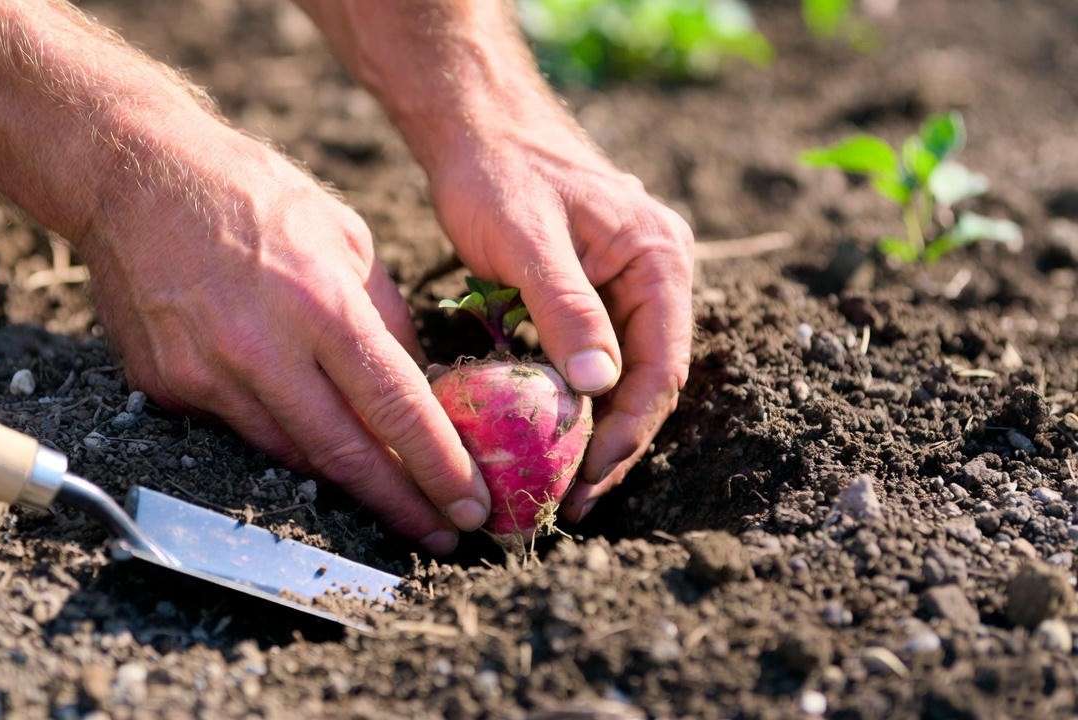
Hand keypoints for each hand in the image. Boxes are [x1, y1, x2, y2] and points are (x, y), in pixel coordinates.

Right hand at [77, 116, 487, 553]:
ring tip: (393, 504)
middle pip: (343, 453)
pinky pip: (237, 430)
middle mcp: (261, 348)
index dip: (437, 464)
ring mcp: (205, 373)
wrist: (134, 174)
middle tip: (444, 538)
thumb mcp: (343, 233)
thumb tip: (417, 380)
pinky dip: (281, 440)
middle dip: (401, 504)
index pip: (393, 404)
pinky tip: (309, 444)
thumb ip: (384, 313)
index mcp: (319, 301)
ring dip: (345, 487)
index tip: (470, 504)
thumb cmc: (251, 192)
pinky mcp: (165, 386)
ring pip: (289, 454)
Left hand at [425, 110, 693, 522]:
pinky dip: (581, 397)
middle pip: (652, 377)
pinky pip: (600, 355)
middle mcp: (658, 273)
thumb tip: (602, 386)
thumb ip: (566, 308)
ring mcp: (631, 282)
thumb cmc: (497, 174)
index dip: (630, 429)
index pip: (662, 365)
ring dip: (600, 427)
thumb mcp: (528, 240)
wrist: (476, 128)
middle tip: (575, 498)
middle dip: (617, 441)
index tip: (590, 477)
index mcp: (659, 258)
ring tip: (566, 482)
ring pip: (628, 372)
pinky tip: (556, 433)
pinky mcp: (597, 290)